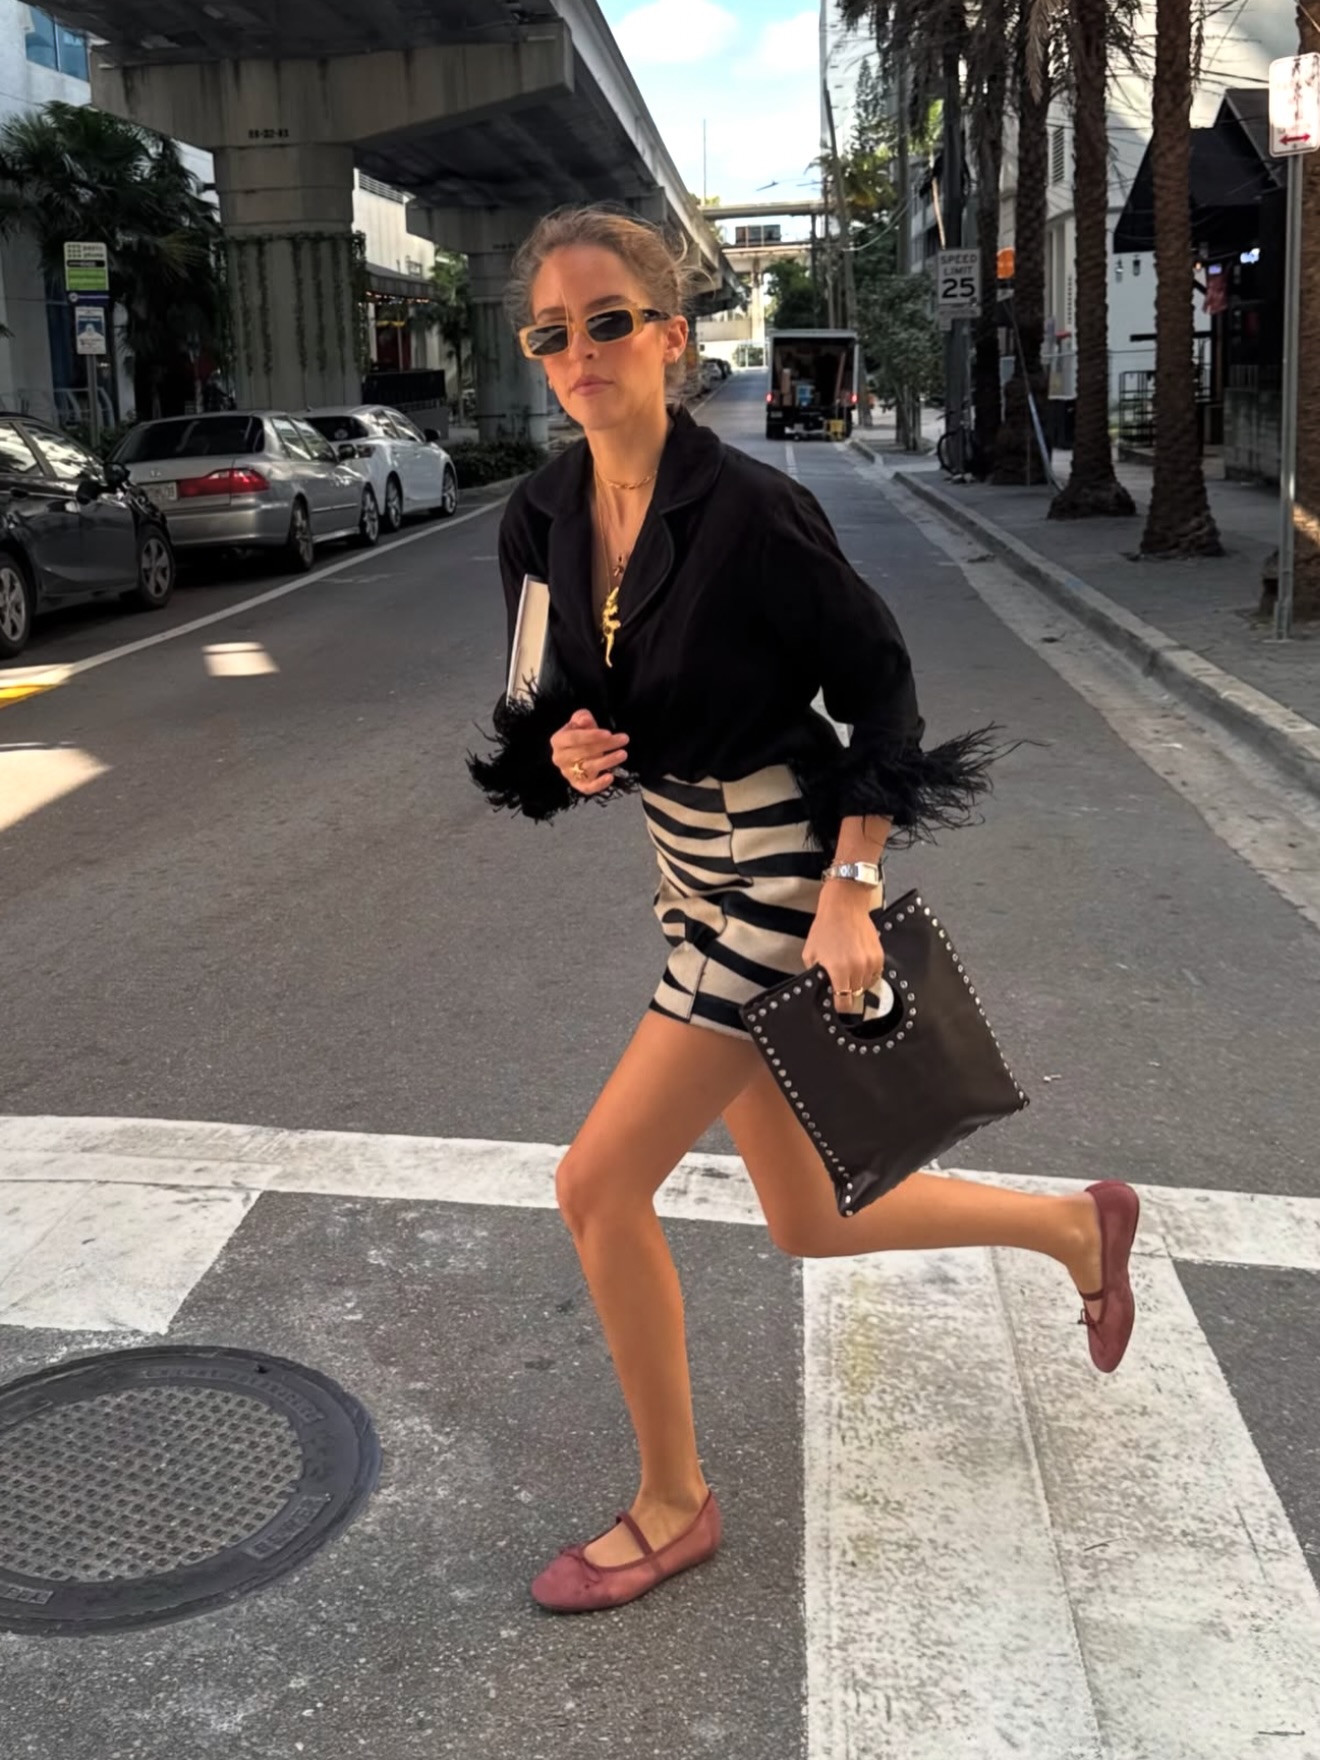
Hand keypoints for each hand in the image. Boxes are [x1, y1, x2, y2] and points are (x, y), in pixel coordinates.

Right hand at [551, 709, 629, 795]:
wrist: (575, 751)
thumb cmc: (579, 735)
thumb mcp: (579, 722)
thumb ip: (582, 718)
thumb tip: (585, 720)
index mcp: (558, 741)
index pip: (574, 738)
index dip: (591, 736)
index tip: (608, 733)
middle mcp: (560, 758)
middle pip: (585, 752)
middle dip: (606, 745)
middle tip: (624, 739)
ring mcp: (568, 773)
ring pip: (589, 768)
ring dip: (608, 761)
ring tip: (623, 754)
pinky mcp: (577, 785)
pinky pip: (588, 787)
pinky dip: (599, 784)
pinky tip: (610, 777)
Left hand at [803, 885, 884, 1008]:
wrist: (844, 907)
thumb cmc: (826, 927)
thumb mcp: (810, 953)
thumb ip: (815, 974)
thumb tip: (821, 985)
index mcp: (839, 970)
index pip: (844, 1002)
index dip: (839, 1006)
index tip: (837, 1004)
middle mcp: (857, 969)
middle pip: (855, 995)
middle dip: (846, 992)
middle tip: (839, 983)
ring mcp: (870, 963)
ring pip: (866, 986)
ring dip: (858, 983)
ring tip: (849, 970)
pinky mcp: (879, 956)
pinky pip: (875, 975)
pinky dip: (867, 974)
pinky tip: (858, 965)